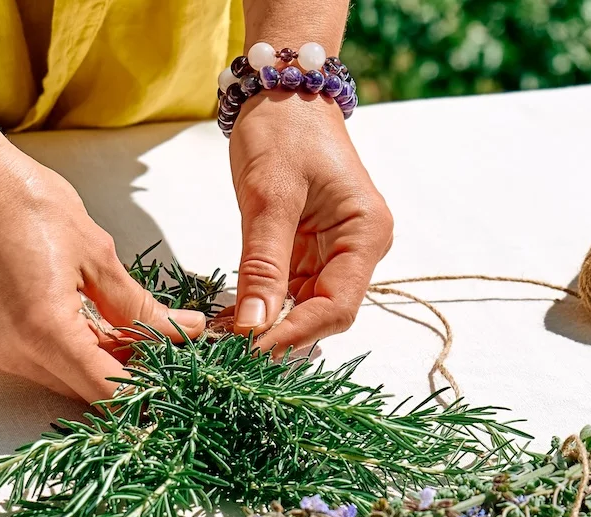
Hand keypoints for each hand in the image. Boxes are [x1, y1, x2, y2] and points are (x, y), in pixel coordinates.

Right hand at [0, 143, 205, 402]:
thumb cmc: (26, 203)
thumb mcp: (98, 256)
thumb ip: (141, 307)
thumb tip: (185, 331)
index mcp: (46, 331)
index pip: (108, 392)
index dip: (149, 391)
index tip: (180, 375)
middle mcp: (16, 352)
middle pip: (87, 390)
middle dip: (131, 374)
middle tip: (168, 344)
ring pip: (67, 379)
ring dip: (104, 363)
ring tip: (137, 327)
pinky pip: (45, 362)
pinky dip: (77, 352)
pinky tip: (101, 324)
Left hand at [227, 92, 392, 354]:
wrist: (280, 89)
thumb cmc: (283, 129)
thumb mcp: (269, 195)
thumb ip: (263, 264)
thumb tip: (253, 326)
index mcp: (366, 233)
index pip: (336, 306)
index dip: (295, 333)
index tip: (251, 350)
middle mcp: (358, 249)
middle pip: (323, 312)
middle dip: (280, 334)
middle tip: (232, 353)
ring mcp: (334, 251)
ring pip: (303, 306)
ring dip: (266, 323)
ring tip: (224, 339)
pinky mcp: (309, 249)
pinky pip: (287, 288)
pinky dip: (260, 303)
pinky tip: (230, 316)